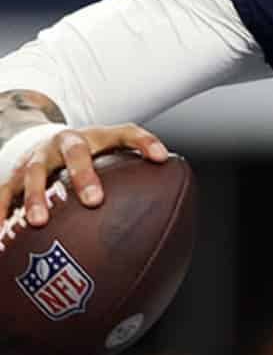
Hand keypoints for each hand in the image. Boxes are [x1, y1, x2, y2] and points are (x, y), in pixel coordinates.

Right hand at [0, 124, 168, 225]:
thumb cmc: (88, 153)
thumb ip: (137, 166)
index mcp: (95, 136)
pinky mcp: (10, 177)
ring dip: (35, 196)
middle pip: (75, 151)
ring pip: (33, 173)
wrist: (40, 140)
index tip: (162, 157)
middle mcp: (63, 143)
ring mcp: (35, 158)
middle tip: (94, 200)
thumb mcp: (110, 152)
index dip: (145, 141)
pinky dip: (0, 214)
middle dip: (83, 175)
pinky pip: (1, 196)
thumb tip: (173, 188)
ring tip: (39, 222)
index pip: (126, 132)